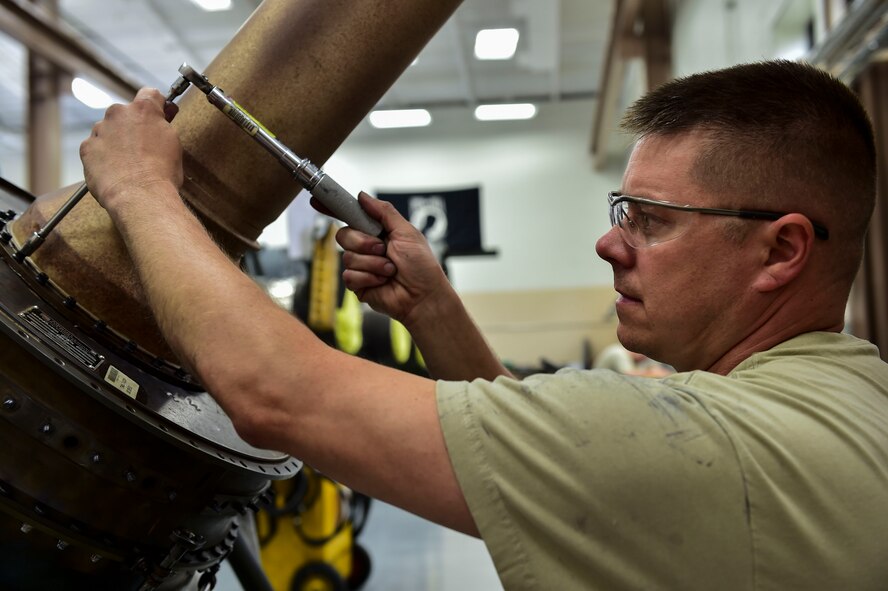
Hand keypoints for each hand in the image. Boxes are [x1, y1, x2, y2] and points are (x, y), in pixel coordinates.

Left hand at [80, 87, 182, 210]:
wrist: (140, 196)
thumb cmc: (161, 174)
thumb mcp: (173, 144)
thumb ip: (163, 127)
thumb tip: (161, 122)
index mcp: (143, 109)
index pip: (150, 94)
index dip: (157, 105)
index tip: (161, 115)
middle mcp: (118, 114)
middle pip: (126, 114)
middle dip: (133, 126)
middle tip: (144, 148)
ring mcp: (100, 130)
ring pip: (108, 131)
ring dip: (116, 142)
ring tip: (129, 164)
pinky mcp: (87, 148)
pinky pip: (96, 148)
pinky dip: (103, 156)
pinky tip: (115, 170)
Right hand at [318, 192, 450, 326]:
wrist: (423, 296)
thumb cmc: (421, 266)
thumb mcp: (407, 232)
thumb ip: (384, 212)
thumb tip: (362, 196)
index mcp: (377, 232)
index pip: (350, 217)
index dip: (332, 209)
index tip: (316, 200)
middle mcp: (366, 248)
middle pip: (343, 235)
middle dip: (363, 242)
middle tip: (383, 250)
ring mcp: (361, 266)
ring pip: (347, 257)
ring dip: (372, 263)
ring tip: (390, 270)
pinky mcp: (358, 285)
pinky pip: (349, 276)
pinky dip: (368, 278)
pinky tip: (382, 282)